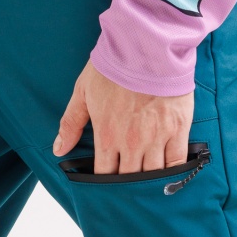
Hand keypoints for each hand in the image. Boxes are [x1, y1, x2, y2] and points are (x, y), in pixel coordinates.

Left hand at [53, 60, 193, 173]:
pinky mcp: (178, 129)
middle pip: (129, 178)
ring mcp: (157, 137)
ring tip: (148, 187)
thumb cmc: (113, 65)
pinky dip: (174, 172)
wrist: (146, 46)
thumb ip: (71, 123)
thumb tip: (58, 149)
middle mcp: (132, 142)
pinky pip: (178, 161)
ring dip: (149, 183)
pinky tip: (170, 179)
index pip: (104, 173)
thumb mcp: (83, 92)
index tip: (105, 184)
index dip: (104, 182)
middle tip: (127, 190)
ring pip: (154, 174)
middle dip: (126, 186)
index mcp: (108, 135)